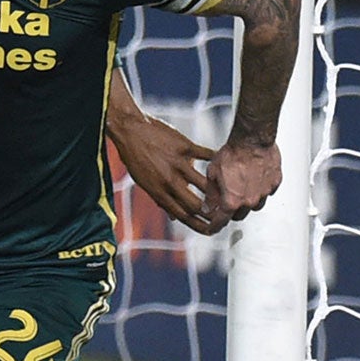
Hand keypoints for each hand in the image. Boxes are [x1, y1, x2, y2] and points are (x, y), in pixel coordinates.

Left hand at [111, 110, 219, 233]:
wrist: (130, 130)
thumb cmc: (135, 157)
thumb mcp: (143, 181)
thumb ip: (160, 199)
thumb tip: (174, 218)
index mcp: (158, 191)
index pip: (181, 215)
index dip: (198, 225)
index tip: (210, 230)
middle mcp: (169, 180)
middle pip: (195, 205)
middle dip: (211, 215)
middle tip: (224, 217)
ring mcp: (178, 163)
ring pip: (205, 184)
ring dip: (219, 192)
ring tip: (229, 196)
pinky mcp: (185, 146)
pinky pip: (206, 155)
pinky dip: (218, 160)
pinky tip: (226, 165)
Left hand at [200, 139, 280, 228]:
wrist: (252, 140)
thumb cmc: (233, 153)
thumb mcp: (213, 174)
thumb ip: (211, 194)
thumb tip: (207, 205)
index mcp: (232, 201)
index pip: (221, 221)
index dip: (215, 226)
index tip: (212, 229)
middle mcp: (249, 201)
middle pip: (239, 215)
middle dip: (231, 211)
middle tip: (226, 200)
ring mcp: (264, 193)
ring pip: (255, 206)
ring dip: (247, 201)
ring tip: (241, 186)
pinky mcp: (274, 184)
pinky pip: (266, 193)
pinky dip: (260, 189)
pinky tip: (253, 179)